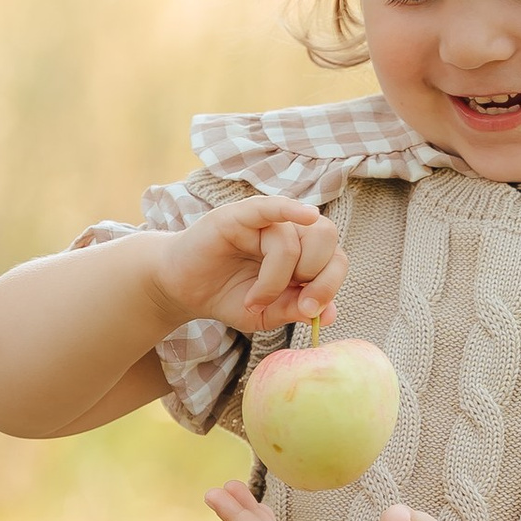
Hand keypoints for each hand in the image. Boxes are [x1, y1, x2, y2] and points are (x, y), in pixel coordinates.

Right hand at [156, 196, 343, 334]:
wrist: (184, 291)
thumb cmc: (227, 297)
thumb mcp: (267, 314)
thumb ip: (296, 309)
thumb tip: (330, 313)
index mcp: (303, 253)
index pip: (336, 257)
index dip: (329, 285)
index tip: (308, 311)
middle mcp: (289, 231)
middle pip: (325, 238)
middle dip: (313, 276)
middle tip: (283, 300)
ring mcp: (264, 221)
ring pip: (292, 241)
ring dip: (275, 279)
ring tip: (253, 298)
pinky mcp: (239, 215)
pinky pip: (271, 207)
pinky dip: (291, 209)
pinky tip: (305, 215)